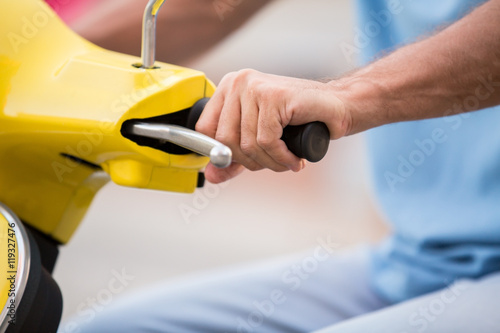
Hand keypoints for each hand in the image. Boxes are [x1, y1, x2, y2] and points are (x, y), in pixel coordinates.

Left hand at [196, 69, 349, 182]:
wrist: (336, 107)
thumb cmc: (297, 122)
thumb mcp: (258, 141)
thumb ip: (233, 158)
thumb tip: (211, 175)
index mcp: (228, 88)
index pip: (205, 130)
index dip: (222, 153)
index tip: (245, 162)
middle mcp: (238, 82)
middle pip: (225, 140)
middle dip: (250, 162)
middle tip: (273, 163)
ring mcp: (255, 87)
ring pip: (247, 144)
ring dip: (270, 163)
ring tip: (286, 162)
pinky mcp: (273, 96)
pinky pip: (266, 141)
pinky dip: (281, 157)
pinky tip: (293, 159)